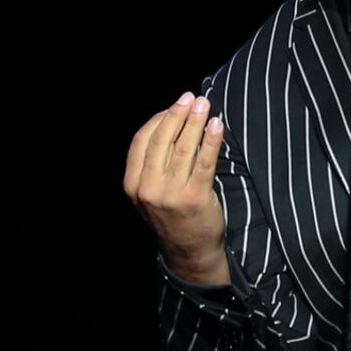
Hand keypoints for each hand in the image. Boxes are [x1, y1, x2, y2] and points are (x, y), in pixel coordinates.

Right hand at [123, 91, 229, 284]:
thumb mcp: (149, 194)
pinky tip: (217, 125)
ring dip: (195, 121)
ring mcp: (170, 194)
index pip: (142, 140)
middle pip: (162, 140)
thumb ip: (151, 166)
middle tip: (191, 97)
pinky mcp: (195, 197)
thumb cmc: (172, 217)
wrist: (188, 252)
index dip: (159, 118)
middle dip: (178, 114)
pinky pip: (204, 162)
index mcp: (133, 184)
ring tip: (205, 104)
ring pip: (184, 147)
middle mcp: (148, 188)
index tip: (174, 105)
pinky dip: (212, 140)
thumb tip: (169, 124)